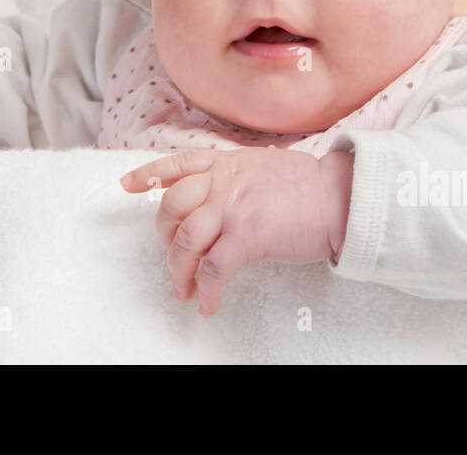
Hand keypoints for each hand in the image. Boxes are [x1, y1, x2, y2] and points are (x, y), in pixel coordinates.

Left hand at [118, 146, 353, 316]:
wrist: (339, 197)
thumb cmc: (310, 186)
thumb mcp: (265, 165)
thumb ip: (238, 176)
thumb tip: (222, 194)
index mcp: (227, 162)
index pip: (178, 163)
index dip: (148, 174)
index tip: (127, 185)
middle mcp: (223, 181)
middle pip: (171, 206)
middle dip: (165, 237)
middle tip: (174, 258)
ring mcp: (232, 207)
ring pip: (185, 240)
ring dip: (179, 271)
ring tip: (184, 290)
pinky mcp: (246, 236)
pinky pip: (213, 269)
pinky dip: (206, 291)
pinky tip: (209, 304)